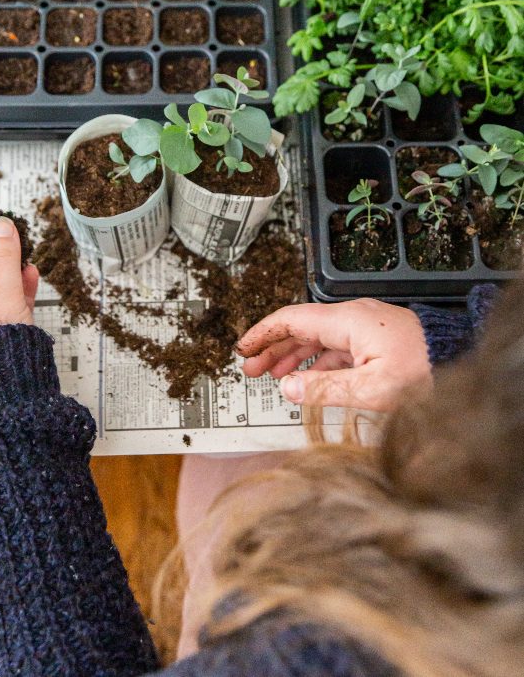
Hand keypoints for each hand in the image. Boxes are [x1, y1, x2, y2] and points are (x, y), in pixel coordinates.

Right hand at [237, 298, 430, 411]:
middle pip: (300, 327)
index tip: (243, 348)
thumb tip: (287, 387)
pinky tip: (308, 378)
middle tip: (250, 367)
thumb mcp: (371, 389)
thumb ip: (325, 388)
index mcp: (348, 320)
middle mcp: (353, 317)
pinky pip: (336, 346)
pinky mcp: (375, 338)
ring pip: (317, 337)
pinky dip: (316, 361)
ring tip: (273, 375)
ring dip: (293, 355)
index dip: (263, 334)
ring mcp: (364, 326)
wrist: (462, 361)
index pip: (291, 320)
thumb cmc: (424, 372)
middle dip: (273, 347)